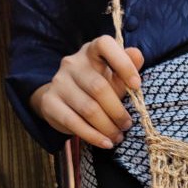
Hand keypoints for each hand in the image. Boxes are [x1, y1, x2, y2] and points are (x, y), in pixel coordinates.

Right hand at [30, 35, 144, 148]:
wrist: (63, 100)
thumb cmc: (97, 85)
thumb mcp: (114, 76)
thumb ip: (126, 68)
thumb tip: (137, 55)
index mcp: (91, 51)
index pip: (105, 45)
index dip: (123, 63)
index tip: (137, 85)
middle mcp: (72, 64)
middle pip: (99, 88)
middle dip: (117, 111)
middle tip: (127, 125)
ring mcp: (59, 82)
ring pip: (88, 109)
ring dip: (107, 127)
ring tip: (118, 136)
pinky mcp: (50, 103)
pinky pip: (73, 123)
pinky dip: (93, 136)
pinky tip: (105, 143)